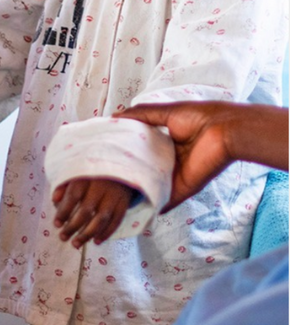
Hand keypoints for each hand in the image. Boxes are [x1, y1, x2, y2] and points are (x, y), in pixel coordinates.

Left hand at [52, 178, 133, 247]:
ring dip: (88, 233)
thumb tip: (54, 201)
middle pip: (87, 209)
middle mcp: (101, 185)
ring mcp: (114, 195)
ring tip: (76, 244)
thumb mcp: (76, 172)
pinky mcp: (125, 202)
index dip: (64, 211)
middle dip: (73, 226)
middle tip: (63, 237)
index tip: (56, 224)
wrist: (119, 164)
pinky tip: (96, 241)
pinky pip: (116, 221)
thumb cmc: (91, 172)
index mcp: (86, 175)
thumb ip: (64, 186)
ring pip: (102, 218)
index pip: (73, 195)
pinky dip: (107, 233)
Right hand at [115, 101, 287, 212]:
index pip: (139, 148)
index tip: (103, 152)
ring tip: (110, 197)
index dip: (123, 150)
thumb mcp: (163, 112)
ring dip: (135, 191)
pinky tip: (132, 212)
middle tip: (101, 177)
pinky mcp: (181, 189)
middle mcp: (168, 159)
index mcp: (165, 141)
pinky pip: (163, 201)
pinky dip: (151, 207)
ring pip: (151, 186)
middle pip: (144, 168)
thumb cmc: (196, 117)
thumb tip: (114, 118)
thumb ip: (139, 115)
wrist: (223, 131)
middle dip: (126, 172)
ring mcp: (174, 176)